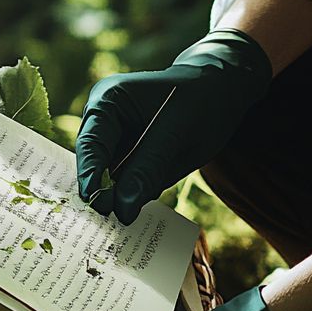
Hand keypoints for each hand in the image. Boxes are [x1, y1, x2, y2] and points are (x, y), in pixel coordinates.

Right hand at [76, 28, 271, 224]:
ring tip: (140, 205)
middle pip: (94, 165)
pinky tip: (153, 193)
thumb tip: (122, 209)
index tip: (97, 204)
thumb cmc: (200, 102)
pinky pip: (127, 185)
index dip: (91, 175)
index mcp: (108, 101)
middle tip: (118, 217)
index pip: (90, 143)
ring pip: (110, 181)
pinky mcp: (129, 160)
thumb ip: (147, 170)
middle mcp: (104, 122)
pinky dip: (137, 195)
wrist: (221, 93)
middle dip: (105, 192)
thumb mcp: (178, 134)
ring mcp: (115, 142)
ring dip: (123, 198)